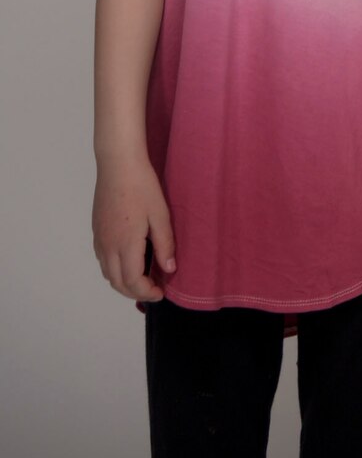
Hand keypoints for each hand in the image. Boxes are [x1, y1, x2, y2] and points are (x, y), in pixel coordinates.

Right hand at [93, 156, 175, 301]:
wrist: (118, 165)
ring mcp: (99, 240)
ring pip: (107, 274)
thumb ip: (165, 244)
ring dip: (124, 282)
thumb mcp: (160, 214)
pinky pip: (103, 261)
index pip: (132, 282)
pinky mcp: (96, 232)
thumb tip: (169, 270)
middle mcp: (108, 247)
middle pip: (117, 283)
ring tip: (143, 277)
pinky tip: (129, 260)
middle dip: (135, 292)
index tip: (161, 292)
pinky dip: (115, 270)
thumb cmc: (142, 186)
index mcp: (125, 244)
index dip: (146, 292)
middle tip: (154, 289)